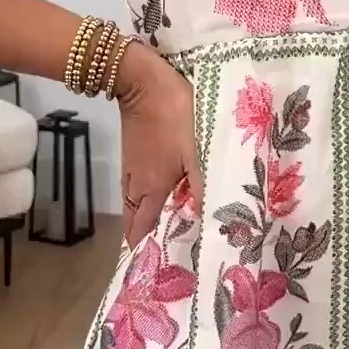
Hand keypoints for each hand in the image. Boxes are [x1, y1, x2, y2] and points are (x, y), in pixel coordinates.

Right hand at [114, 40, 203, 246]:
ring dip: (156, 218)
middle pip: (140, 221)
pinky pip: (145, 186)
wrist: (143, 78)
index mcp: (149, 191)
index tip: (162, 270)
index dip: (147, 254)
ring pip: (141, 203)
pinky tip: (177, 194)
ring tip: (181, 229)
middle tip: (179, 252)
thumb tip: (214, 221)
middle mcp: (137, 186)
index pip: (140, 234)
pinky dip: (157, 197)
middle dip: (154, 239)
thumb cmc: (174, 116)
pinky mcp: (137, 154)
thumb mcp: (198, 152)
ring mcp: (134, 169)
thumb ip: (206, 186)